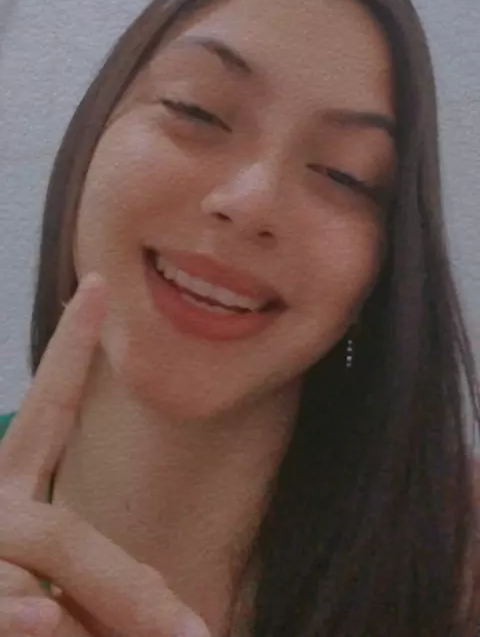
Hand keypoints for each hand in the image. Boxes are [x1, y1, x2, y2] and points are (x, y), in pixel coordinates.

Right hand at [0, 272, 209, 636]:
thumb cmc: (34, 621)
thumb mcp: (78, 596)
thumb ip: (115, 585)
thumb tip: (183, 621)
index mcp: (12, 486)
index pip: (50, 408)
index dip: (70, 349)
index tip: (97, 287)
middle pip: (63, 536)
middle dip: (128, 592)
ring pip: (40, 581)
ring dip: (92, 627)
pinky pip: (5, 609)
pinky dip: (25, 619)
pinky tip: (45, 620)